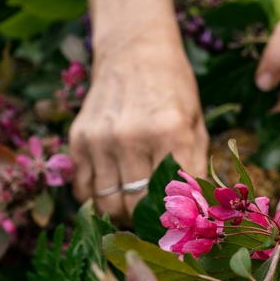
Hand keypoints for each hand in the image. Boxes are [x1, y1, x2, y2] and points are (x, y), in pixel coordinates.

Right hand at [70, 41, 208, 220]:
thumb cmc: (175, 90)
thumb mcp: (197, 125)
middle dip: (150, 222)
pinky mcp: (79, 138)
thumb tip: (200, 216)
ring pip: (108, 204)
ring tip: (137, 209)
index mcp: (171, 133)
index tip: (184, 229)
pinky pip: (83, 189)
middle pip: (138, 207)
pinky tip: (114, 191)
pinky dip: (98, 200)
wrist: (135, 51)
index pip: (176, 197)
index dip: (181, 220)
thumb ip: (196, 169)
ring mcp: (102, 138)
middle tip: (159, 222)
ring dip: (123, 215)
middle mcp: (133, 137)